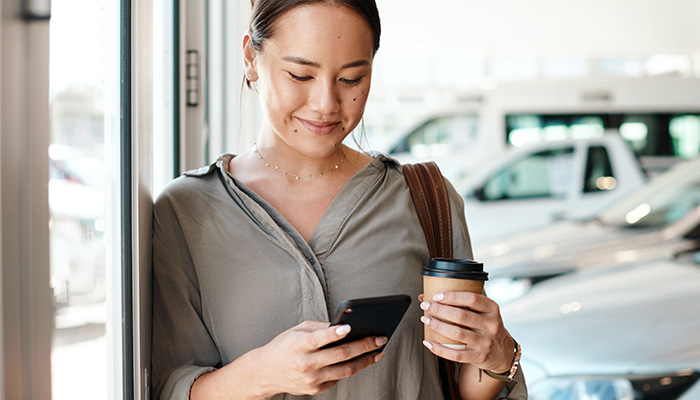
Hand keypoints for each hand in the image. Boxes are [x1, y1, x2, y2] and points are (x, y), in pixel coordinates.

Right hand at [248, 320, 387, 396]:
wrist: (265, 373)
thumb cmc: (284, 346)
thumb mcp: (297, 330)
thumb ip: (319, 328)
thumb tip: (345, 326)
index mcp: (299, 345)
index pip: (319, 338)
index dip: (334, 333)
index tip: (349, 327)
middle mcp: (306, 364)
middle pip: (340, 355)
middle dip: (364, 346)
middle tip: (380, 338)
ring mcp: (311, 379)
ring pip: (345, 370)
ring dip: (365, 360)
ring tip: (378, 352)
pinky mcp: (315, 389)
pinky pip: (338, 378)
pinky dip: (350, 368)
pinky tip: (361, 360)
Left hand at [419, 292, 514, 373]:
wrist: (502, 352)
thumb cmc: (485, 326)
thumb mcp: (482, 312)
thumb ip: (460, 303)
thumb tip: (425, 296)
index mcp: (492, 309)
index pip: (472, 299)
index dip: (452, 296)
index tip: (436, 296)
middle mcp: (491, 325)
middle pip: (461, 315)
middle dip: (440, 309)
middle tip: (426, 306)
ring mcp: (485, 342)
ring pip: (457, 333)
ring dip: (438, 326)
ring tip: (426, 320)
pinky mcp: (478, 357)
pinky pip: (456, 354)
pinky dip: (440, 349)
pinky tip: (429, 342)